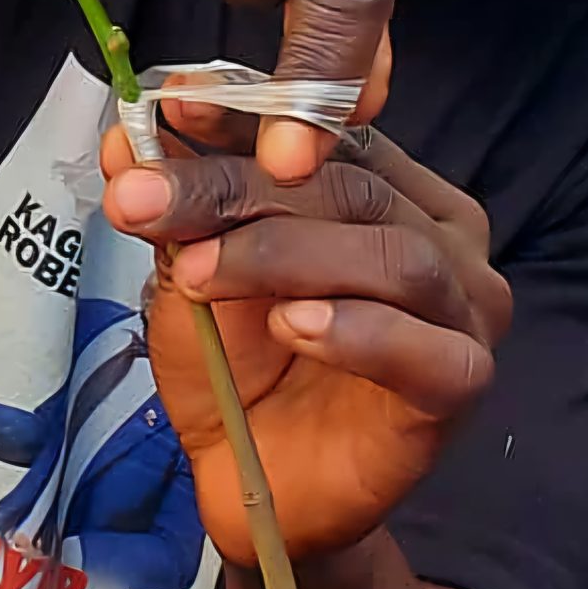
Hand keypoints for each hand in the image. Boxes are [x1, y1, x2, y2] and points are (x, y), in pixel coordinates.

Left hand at [100, 113, 508, 562]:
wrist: (256, 482)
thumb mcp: (194, 268)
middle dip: (235, 187)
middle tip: (145, 200)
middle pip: (348, 188)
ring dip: (282, 255)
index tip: (168, 105)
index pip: (323, 133)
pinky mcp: (462, 382)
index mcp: (389, 187)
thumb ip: (178, 205)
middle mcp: (442, 235)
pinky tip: (292, 326)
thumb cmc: (239, 364)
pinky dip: (354, 330)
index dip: (244, 114)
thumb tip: (124, 139)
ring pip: (390, 255)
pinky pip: (423, 348)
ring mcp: (463, 309)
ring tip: (199, 272)